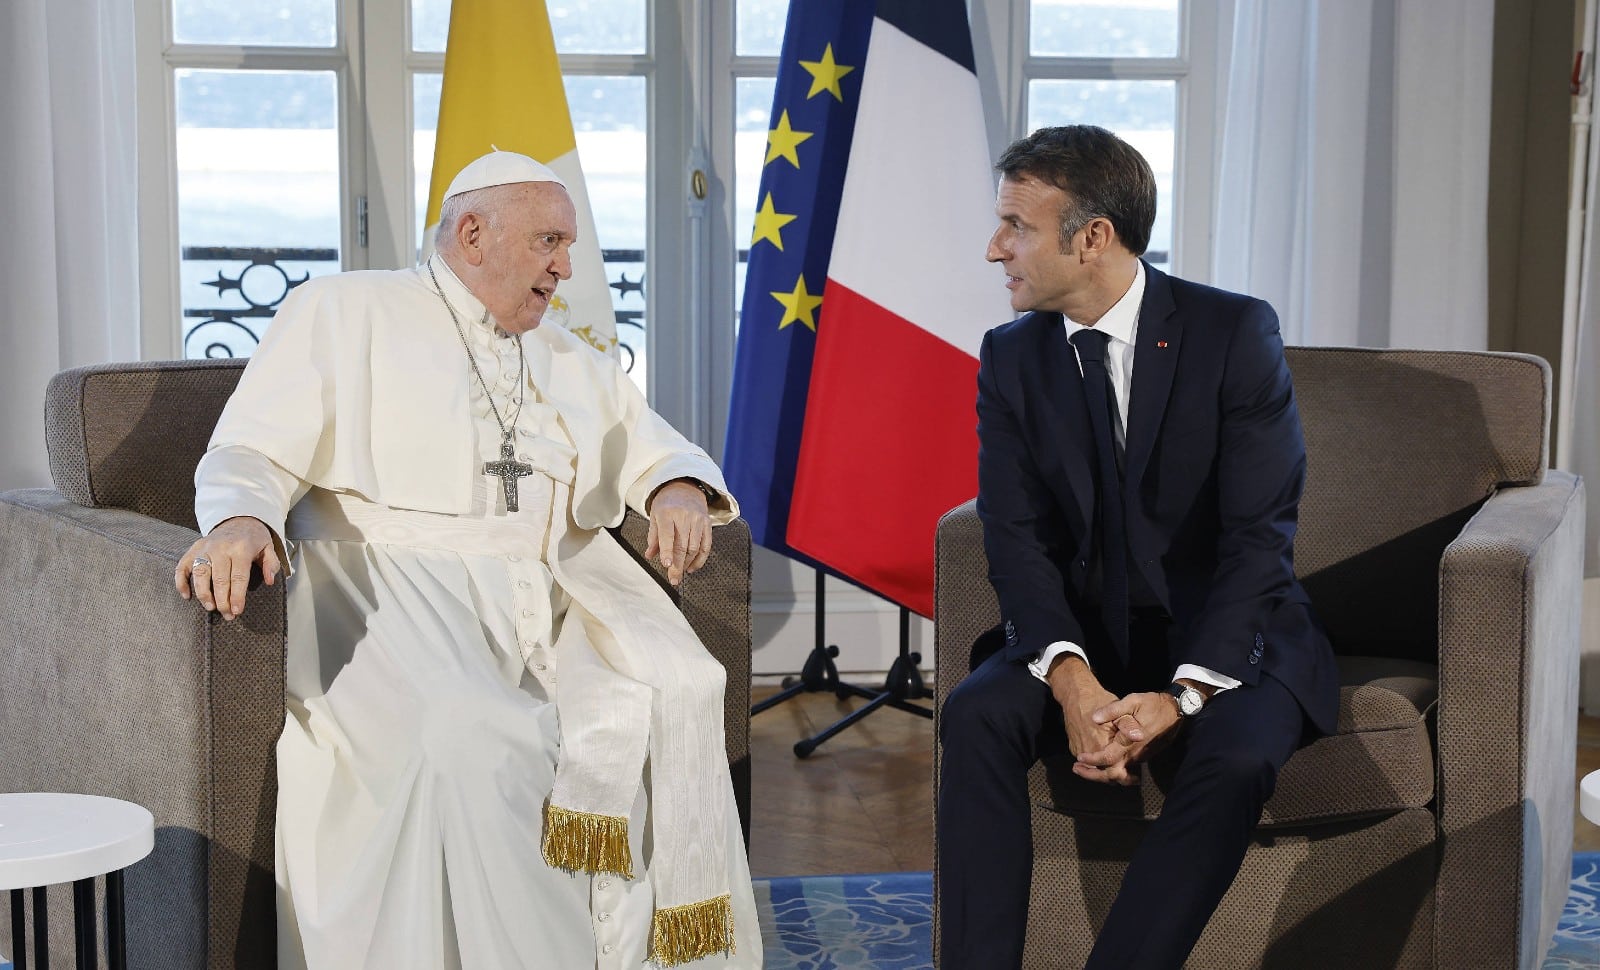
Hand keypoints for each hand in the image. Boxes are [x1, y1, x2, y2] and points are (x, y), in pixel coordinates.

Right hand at [174, 515, 280, 620]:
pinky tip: (186, 596)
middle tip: (227, 615)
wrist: (238, 520)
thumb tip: (269, 580)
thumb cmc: (254, 539)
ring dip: (203, 593)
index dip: (237, 596)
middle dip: (222, 600)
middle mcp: (220, 548)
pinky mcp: (193, 549)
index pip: (238, 577)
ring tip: (210, 607)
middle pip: (219, 579)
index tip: (237, 611)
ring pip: (200, 574)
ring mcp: (204, 548)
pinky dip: (181, 582)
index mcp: (241, 548)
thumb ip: (271, 563)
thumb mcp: (269, 547)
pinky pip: (182, 567)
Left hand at [645, 481, 711, 586]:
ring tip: (680, 574)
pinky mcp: (708, 524)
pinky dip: (700, 559)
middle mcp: (684, 516)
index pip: (667, 535)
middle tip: (673, 579)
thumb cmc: (666, 504)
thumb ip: (653, 536)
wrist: (685, 487)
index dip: (667, 551)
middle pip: (682, 545)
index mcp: (667, 513)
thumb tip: (649, 555)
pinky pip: (706, 545)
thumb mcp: (655, 516)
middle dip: (677, 565)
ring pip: (694, 548)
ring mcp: (698, 520)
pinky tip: (692, 567)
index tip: (666, 565)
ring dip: (687, 564)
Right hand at [1046, 655, 1131, 784]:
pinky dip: (1097, 764)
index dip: (1127, 778)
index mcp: (1101, 745)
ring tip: (1122, 772)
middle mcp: (1088, 752)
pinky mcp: (1074, 747)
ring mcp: (1079, 751)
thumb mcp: (1119, 709)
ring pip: (1095, 770)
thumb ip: (1129, 725)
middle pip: (1104, 775)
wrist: (1076, 695)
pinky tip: (1106, 760)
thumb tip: (1139, 736)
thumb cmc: (1099, 700)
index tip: (1136, 778)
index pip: (1115, 771)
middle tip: (1131, 778)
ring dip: (1107, 773)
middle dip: (1118, 778)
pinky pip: (1087, 762)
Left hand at [1085, 690, 1183, 769]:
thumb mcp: (1132, 701)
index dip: (1092, 760)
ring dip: (1101, 773)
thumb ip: (1113, 710)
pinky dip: (1112, 769)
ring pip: (1119, 773)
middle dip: (1093, 774)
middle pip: (1112, 773)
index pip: (1107, 758)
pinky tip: (1102, 764)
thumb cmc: (1153, 704)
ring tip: (1084, 769)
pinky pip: (1126, 768)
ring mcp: (1140, 757)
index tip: (1079, 758)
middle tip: (1076, 769)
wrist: (1176, 711)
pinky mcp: (1144, 756)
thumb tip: (1095, 718)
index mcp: (1130, 742)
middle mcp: (1135, 754)